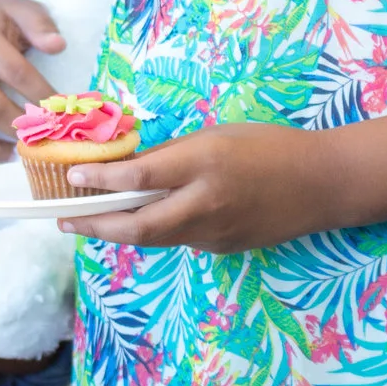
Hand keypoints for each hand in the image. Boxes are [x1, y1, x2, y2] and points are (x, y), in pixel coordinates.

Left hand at [55, 124, 335, 253]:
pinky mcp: (222, 249)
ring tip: (87, 222)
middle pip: (136, 226)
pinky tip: (139, 220)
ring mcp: (214, 233)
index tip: (73, 176)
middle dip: (94, 225)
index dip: (100, 181)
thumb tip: (130, 166)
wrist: (322, 184)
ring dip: (117, 232)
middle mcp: (205, 203)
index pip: (140, 179)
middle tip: (64, 219)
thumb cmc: (269, 147)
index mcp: (204, 163)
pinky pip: (179, 239)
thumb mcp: (217, 136)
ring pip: (153, 238)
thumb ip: (174, 154)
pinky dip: (153, 231)